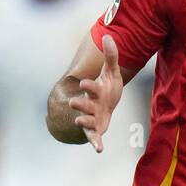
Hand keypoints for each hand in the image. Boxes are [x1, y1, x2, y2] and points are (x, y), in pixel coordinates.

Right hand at [67, 35, 123, 151]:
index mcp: (95, 90)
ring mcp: (93, 117)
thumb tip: (109, 35)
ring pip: (86, 121)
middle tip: (73, 103)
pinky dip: (96, 143)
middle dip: (79, 104)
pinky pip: (95, 137)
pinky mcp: (97, 129)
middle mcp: (91, 104)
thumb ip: (111, 56)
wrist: (109, 100)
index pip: (91, 87)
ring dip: (83, 122)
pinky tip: (99, 150)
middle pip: (84, 104)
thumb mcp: (112, 71)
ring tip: (80, 122)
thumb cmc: (108, 86)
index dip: (88, 85)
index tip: (83, 83)